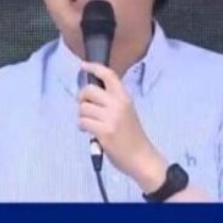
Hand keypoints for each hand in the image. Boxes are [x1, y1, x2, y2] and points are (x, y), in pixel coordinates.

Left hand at [78, 62, 167, 191]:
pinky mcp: (104, 131)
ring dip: (82, 116)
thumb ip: (112, 101)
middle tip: (85, 107)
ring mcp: (111, 118)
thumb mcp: (127, 112)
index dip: (94, 67)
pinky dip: (83, 127)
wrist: (141, 157)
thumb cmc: (132, 136)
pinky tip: (91, 132)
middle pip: (89, 90)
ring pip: (83, 108)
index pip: (109, 75)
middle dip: (82, 97)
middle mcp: (118, 104)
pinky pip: (82, 122)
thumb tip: (89, 93)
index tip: (83, 65)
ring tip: (91, 124)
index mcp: (125, 97)